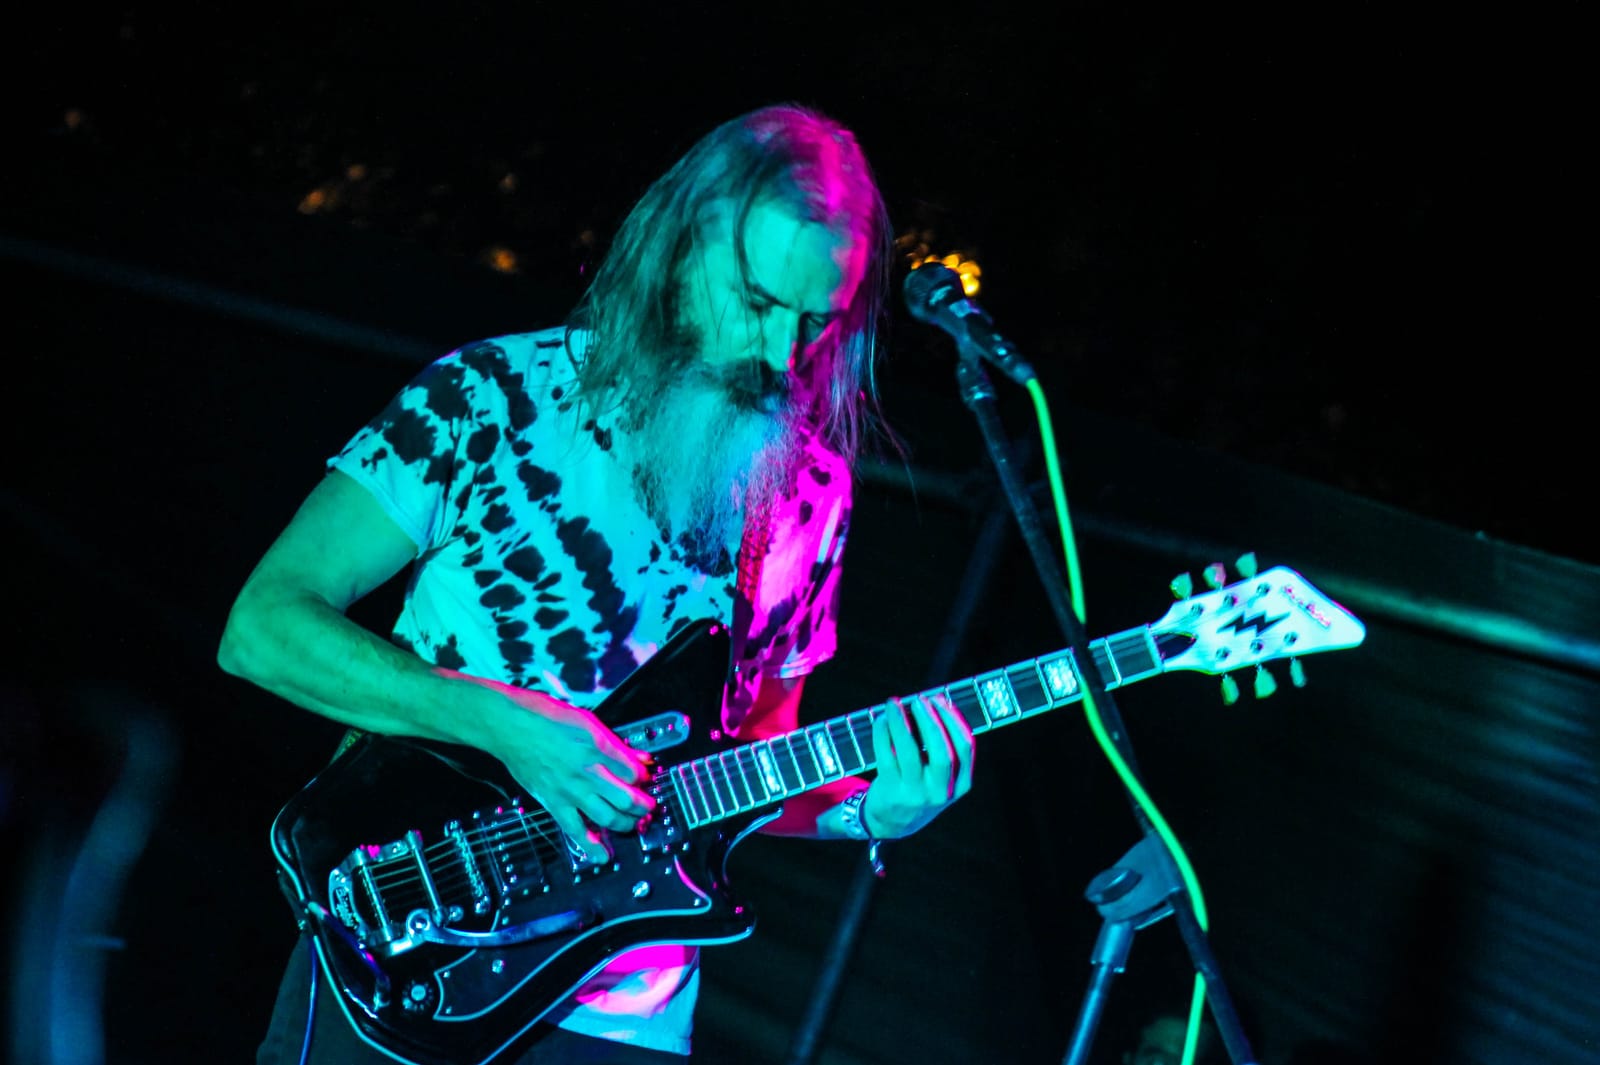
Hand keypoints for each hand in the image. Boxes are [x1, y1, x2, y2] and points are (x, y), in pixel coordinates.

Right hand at [488, 687, 654, 861]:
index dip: (644, 778)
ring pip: (608, 817)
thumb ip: (615, 744)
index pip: (634, 772)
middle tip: (648, 806)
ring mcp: (571, 791)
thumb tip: (639, 757)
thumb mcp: (588, 721)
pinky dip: (591, 845)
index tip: (645, 779)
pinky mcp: (554, 803)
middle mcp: (588, 772)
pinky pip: (575, 830)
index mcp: (598, 748)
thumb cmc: (547, 718)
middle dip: (644, 806)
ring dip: (627, 823)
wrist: (512, 728)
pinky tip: (604, 855)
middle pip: (627, 799)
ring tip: (633, 822)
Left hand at [861, 693, 973, 837]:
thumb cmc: (920, 789)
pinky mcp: (890, 792)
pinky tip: (882, 720)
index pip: (965, 748)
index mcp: (960, 786)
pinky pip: (885, 756)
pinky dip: (882, 733)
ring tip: (894, 704)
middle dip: (930, 720)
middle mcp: (940, 793)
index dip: (953, 719)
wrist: (892, 823)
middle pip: (941, 751)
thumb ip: (944, 749)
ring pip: (909, 752)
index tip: (939, 700)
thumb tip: (932, 704)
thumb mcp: (942, 779)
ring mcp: (915, 794)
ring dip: (900, 722)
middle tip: (919, 700)